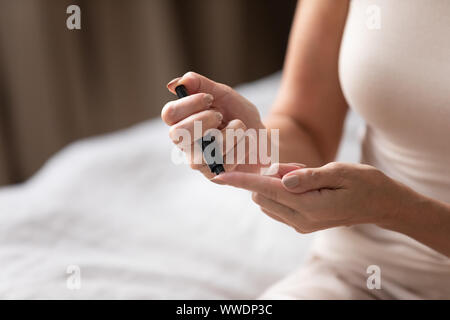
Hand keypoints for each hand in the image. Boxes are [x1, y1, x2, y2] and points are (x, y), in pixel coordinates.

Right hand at [161, 72, 265, 178]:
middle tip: (220, 116)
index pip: (169, 114)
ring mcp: (199, 162)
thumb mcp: (223, 94)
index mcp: (182, 122)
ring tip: (239, 127)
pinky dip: (241, 145)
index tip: (210, 98)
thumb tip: (175, 84)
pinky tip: (246, 141)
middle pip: (177, 134)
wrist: (261, 134)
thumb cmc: (238, 114)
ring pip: (202, 150)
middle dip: (202, 120)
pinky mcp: (216, 175)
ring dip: (229, 132)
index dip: (188, 104)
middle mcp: (185, 144)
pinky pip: (225, 161)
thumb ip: (201, 86)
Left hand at [212, 162, 405, 232]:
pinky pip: (278, 205)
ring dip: (275, 184)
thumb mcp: (339, 172)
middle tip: (297, 167)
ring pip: (268, 201)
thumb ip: (307, 175)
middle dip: (266, 177)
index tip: (219, 177)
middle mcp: (300, 219)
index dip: (241, 181)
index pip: (265, 190)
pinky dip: (281, 191)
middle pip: (261, 196)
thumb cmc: (364, 184)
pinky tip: (304, 183)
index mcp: (308, 206)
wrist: (381, 205)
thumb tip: (280, 177)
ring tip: (307, 175)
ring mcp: (300, 224)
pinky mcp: (302, 223)